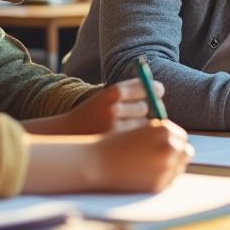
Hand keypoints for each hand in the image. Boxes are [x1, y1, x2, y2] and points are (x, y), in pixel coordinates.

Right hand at [36, 79, 159, 134]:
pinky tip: (127, 137)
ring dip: (142, 124)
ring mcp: (116, 127)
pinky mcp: (117, 143)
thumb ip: (132, 91)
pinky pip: (140, 138)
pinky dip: (138, 137)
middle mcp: (115, 107)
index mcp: (113, 91)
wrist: (69, 132)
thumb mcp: (109, 95)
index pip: (147, 87)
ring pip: (146, 124)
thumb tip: (160, 90)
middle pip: (148, 106)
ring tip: (127, 124)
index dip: (155, 89)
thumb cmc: (95, 111)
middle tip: (137, 111)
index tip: (158, 91)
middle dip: (148, 109)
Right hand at [85, 120, 191, 191]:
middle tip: (164, 158)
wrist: (95, 163)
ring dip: (171, 167)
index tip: (166, 145)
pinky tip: (146, 176)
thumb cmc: (114, 144)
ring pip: (179, 168)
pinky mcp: (158, 185)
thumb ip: (158, 134)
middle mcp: (169, 147)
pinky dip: (161, 179)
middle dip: (176, 154)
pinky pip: (168, 182)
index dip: (173, 141)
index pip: (181, 136)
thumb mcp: (138, 130)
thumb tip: (177, 142)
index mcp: (164, 130)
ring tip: (152, 167)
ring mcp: (166, 168)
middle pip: (185, 152)